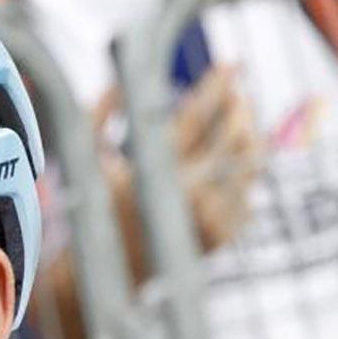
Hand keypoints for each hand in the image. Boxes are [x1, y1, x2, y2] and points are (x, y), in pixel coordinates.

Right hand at [97, 64, 262, 261]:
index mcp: (157, 171)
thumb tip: (121, 77)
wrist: (110, 274)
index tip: (230, 64)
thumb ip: (100, 114)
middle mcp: (190, 196)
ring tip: (243, 121)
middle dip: (240, 106)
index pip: (197, 116)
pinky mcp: (222, 238)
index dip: (216, 86)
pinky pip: (248, 196)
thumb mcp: (87, 160)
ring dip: (250, 135)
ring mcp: (211, 220)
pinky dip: (244, 176)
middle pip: (233, 137)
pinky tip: (236, 163)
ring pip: (248, 165)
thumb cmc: (95, 211)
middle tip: (239, 92)